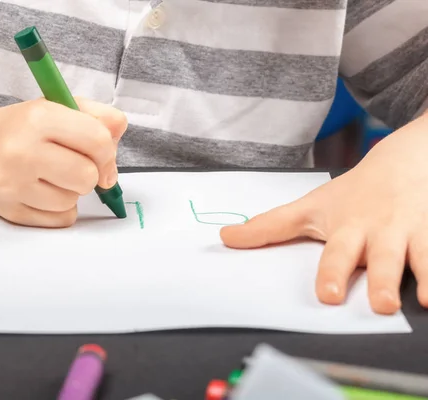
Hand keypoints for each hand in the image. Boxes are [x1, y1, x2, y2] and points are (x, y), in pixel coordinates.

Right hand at [0, 97, 126, 227]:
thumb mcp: (58, 107)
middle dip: (90, 173)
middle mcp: (20, 151)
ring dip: (72, 191)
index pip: (97, 140)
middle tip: (75, 165)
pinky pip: (60, 220)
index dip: (108, 152)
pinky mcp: (9, 211)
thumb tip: (118, 133)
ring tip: (52, 175)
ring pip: (73, 201)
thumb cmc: (23, 128)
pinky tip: (43, 192)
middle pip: (87, 177)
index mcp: (37, 118)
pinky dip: (60, 209)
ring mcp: (11, 184)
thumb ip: (96, 115)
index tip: (103, 156)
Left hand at [220, 114, 427, 313]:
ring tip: (422, 300)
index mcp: (348, 228)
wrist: (406, 158)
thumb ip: (269, 226)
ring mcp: (413, 232)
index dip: (332, 273)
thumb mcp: (310, 207)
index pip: (336, 253)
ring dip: (423, 277)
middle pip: (380, 257)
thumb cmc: (353, 192)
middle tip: (380, 304)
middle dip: (381, 279)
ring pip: (420, 255)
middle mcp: (380, 232)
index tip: (329, 294)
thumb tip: (224, 238)